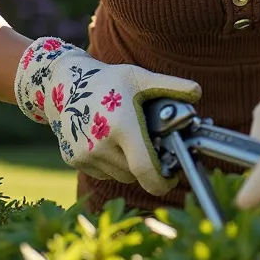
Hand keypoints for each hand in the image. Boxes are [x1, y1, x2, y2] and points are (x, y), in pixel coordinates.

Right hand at [15, 36, 200, 196]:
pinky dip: (111, 163)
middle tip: (153, 147)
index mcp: (121, 125)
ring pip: (119, 174)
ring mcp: (84, 155)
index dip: (161, 181)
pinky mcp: (73, 160)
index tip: (171, 179)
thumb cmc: (108, 80)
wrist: (62, 83)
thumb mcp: (140, 78)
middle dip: (147, 164)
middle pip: (135, 172)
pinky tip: (109, 140)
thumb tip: (198, 92)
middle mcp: (100, 144)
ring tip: (130, 139)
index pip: (145, 168)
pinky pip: (103, 172)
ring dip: (129, 165)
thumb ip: (170, 86)